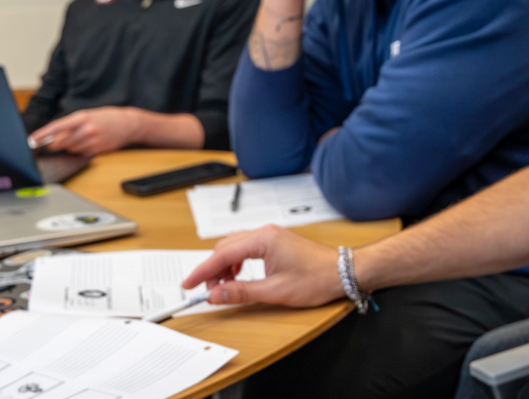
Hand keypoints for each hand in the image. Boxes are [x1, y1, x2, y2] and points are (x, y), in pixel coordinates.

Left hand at [29, 106, 142, 155]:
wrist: (130, 124)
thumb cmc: (107, 118)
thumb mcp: (89, 115)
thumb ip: (71, 125)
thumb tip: (53, 136)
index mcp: (82, 117)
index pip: (56, 127)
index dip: (42, 135)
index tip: (32, 140)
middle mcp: (87, 129)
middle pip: (60, 142)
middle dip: (57, 143)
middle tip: (60, 140)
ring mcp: (93, 141)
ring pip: (70, 149)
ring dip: (70, 146)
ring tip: (82, 138)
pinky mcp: (98, 150)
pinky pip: (80, 154)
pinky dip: (80, 150)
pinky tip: (90, 143)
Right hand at [182, 225, 344, 306]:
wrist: (341, 272)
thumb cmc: (316, 278)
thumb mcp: (274, 291)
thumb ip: (241, 292)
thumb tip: (215, 294)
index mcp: (263, 240)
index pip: (222, 254)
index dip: (202, 271)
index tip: (187, 284)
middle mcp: (266, 233)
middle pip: (225, 247)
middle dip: (212, 269)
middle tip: (208, 291)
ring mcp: (271, 236)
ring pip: (235, 246)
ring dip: (225, 266)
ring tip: (223, 287)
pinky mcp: (276, 242)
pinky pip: (247, 248)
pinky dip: (237, 262)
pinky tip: (239, 277)